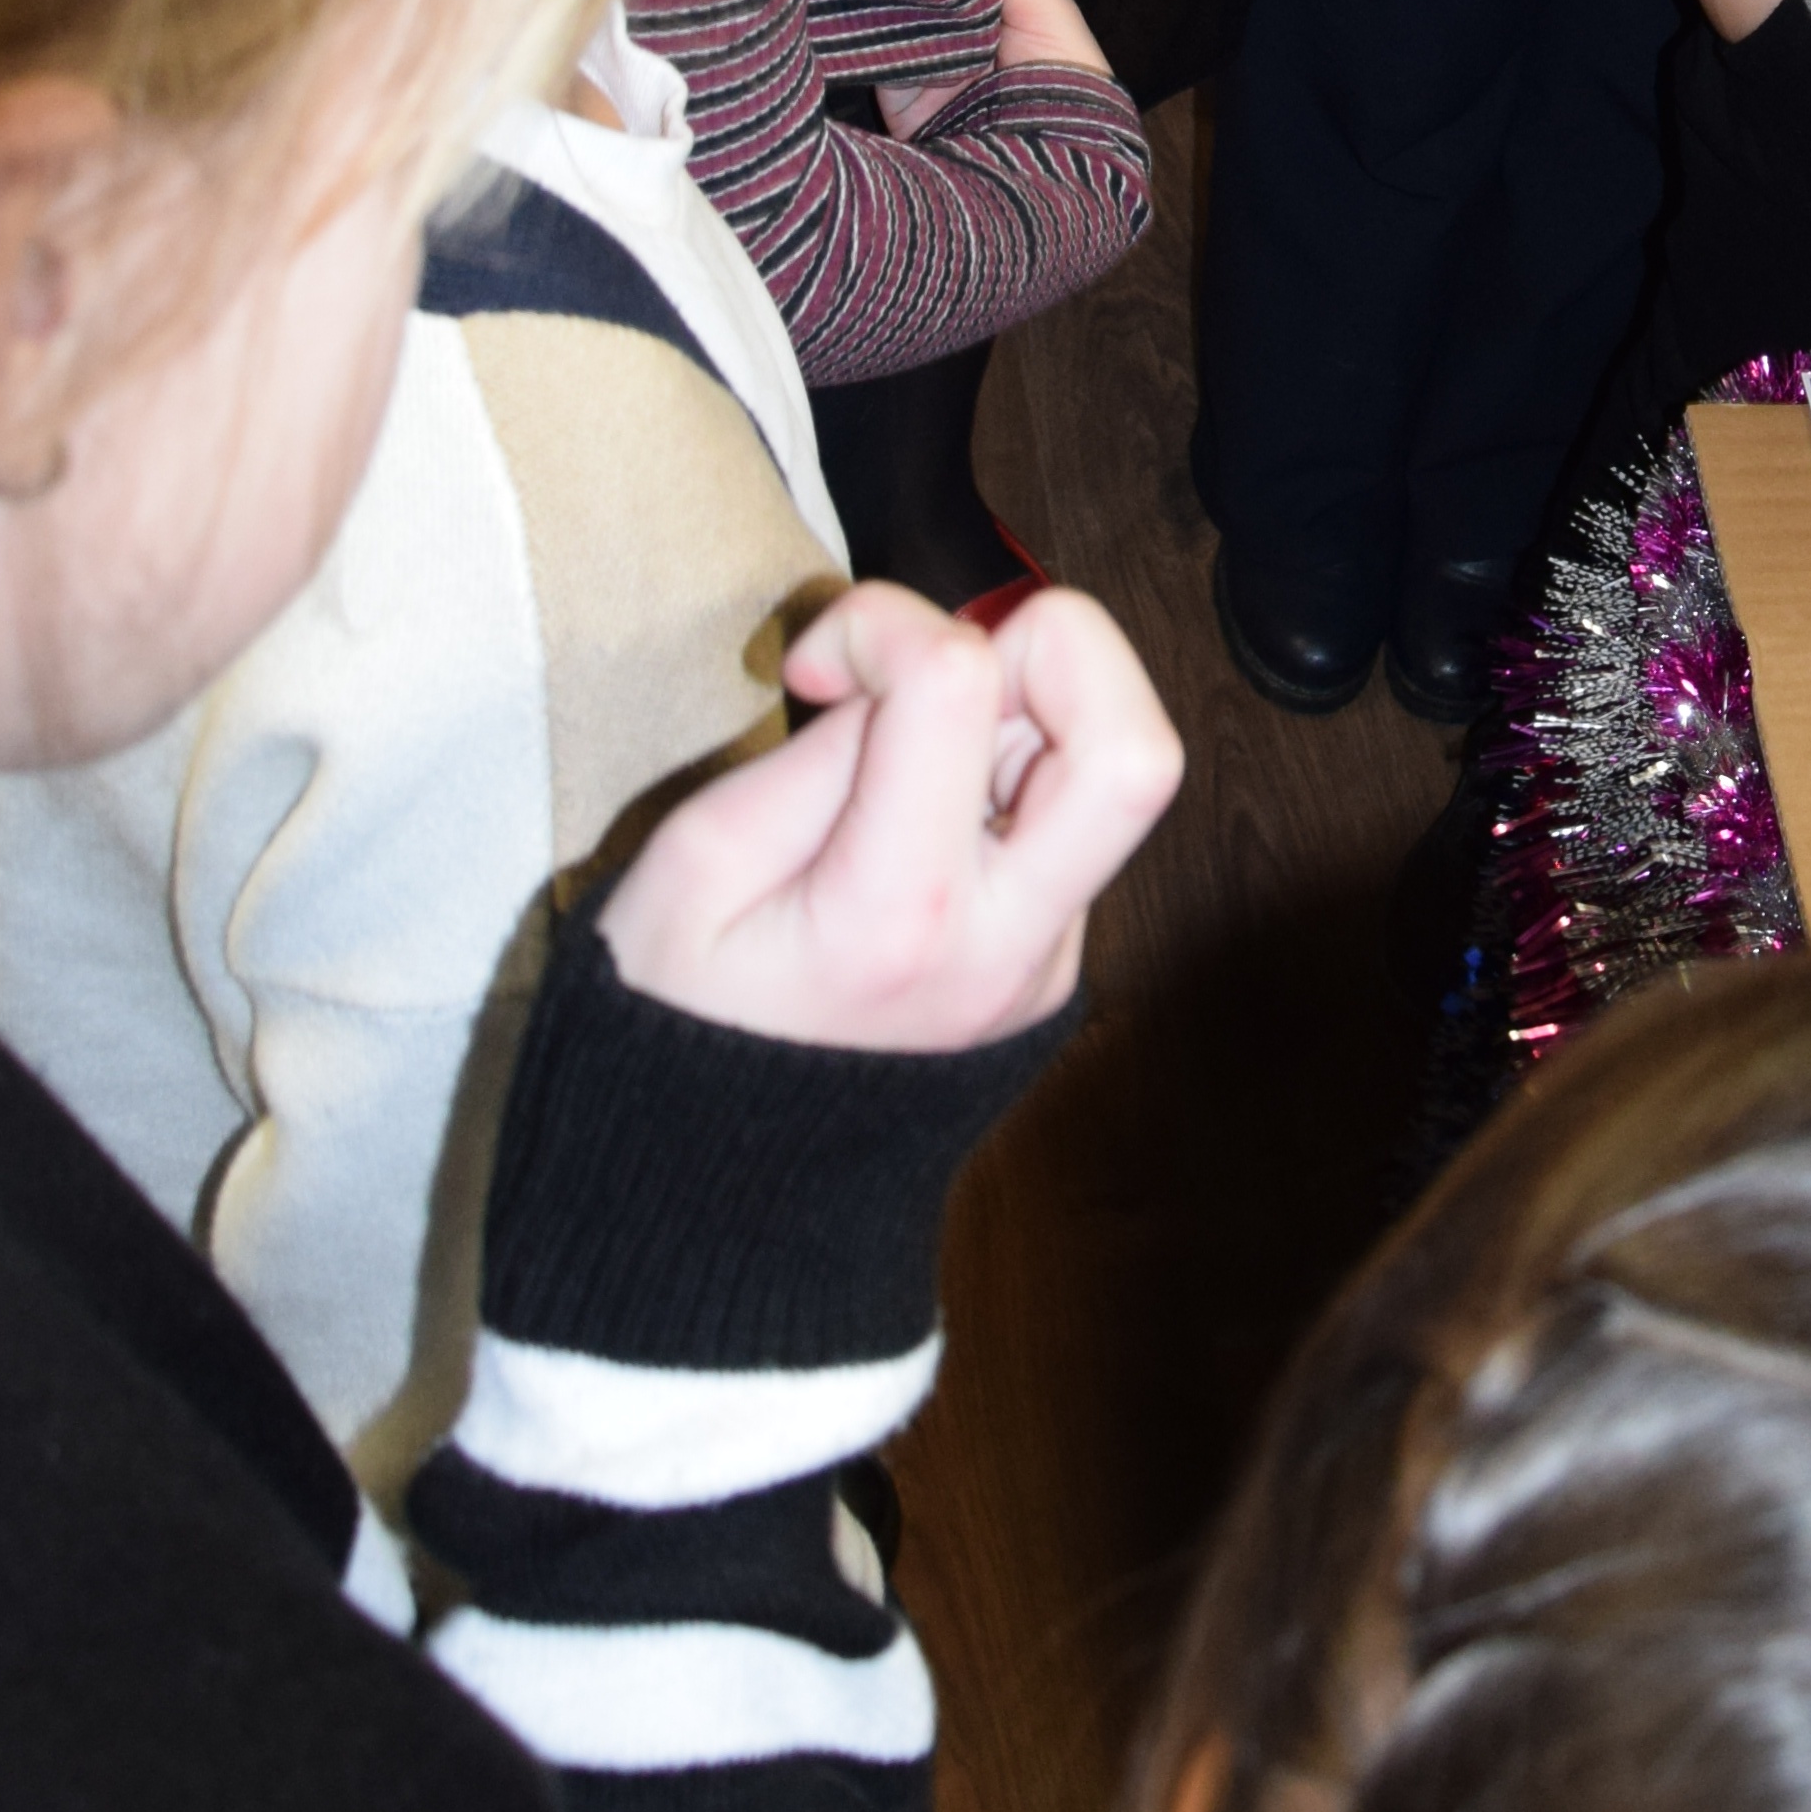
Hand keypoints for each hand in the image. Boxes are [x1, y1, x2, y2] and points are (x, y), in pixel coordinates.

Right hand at [601, 580, 1180, 1050]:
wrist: (720, 1189)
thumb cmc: (676, 1018)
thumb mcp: (691, 868)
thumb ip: (818, 756)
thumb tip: (914, 672)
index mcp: (897, 916)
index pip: (964, 687)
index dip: (886, 621)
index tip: (814, 668)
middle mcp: (1004, 945)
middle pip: (1134, 748)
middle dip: (1054, 647)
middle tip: (940, 670)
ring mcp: (1046, 963)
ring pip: (1110, 774)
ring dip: (1025, 715)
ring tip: (904, 756)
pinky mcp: (1054, 962)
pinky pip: (1068, 825)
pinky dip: (1007, 779)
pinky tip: (911, 818)